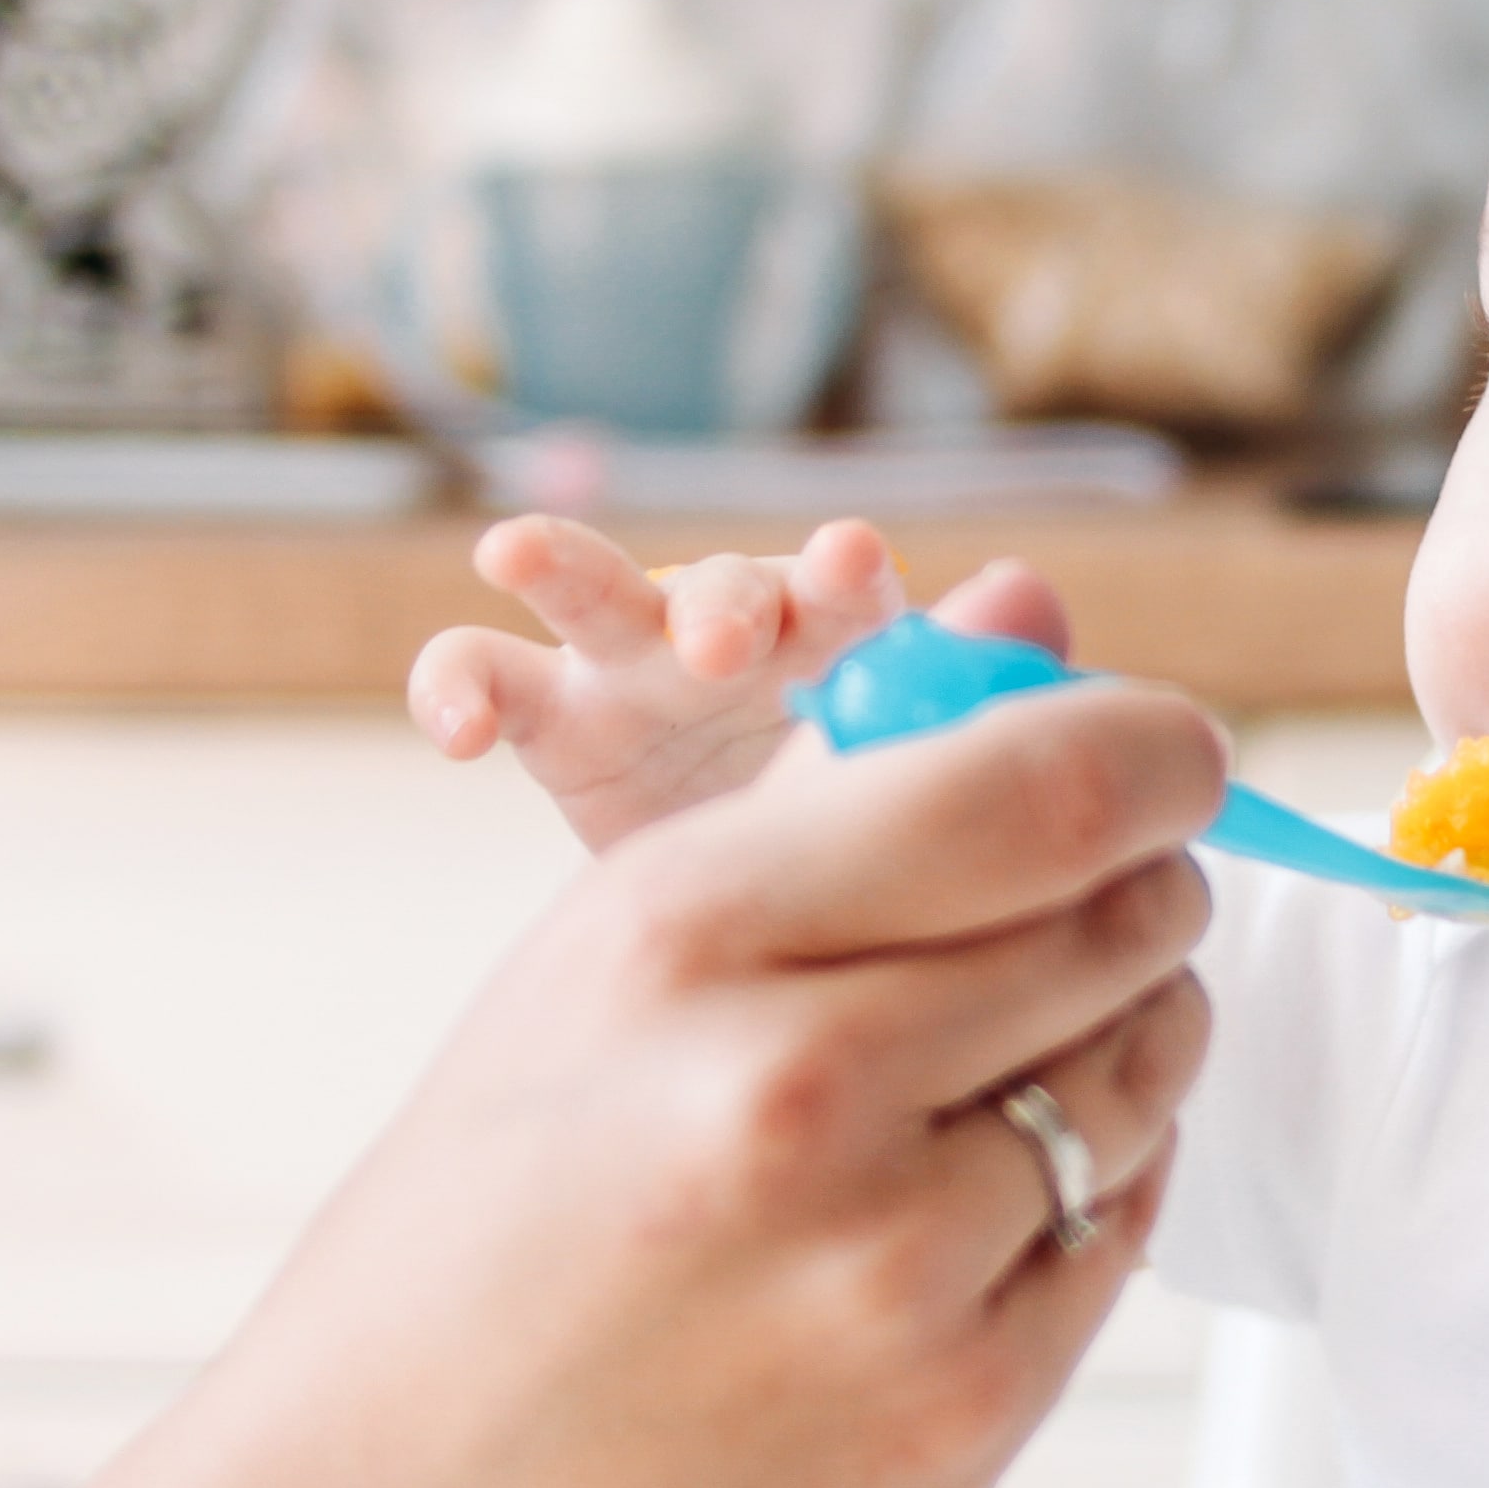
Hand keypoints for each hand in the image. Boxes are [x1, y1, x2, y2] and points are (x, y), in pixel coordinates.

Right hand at [176, 665, 1218, 1487]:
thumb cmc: (495, 1218)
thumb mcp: (608, 958)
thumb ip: (837, 793)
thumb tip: (1033, 617)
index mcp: (690, 935)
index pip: (1038, 788)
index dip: (1152, 749)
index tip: (1171, 752)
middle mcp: (794, 1091)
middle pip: (1118, 919)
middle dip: (1143, 886)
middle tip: (1112, 893)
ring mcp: (886, 1271)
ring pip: (1141, 1076)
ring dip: (1127, 1039)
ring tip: (1020, 1055)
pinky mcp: (958, 1419)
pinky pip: (1117, 1236)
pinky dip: (1084, 1193)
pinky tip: (978, 1198)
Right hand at [411, 515, 977, 850]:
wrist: (763, 936)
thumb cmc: (866, 837)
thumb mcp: (911, 780)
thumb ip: (966, 691)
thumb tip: (1030, 592)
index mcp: (840, 642)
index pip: (842, 589)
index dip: (842, 575)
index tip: (850, 564)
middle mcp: (737, 632)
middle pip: (721, 585)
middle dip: (719, 602)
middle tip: (720, 644)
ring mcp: (633, 665)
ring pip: (589, 591)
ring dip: (564, 567)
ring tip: (519, 551)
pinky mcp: (550, 716)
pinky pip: (487, 676)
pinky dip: (463, 686)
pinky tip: (459, 730)